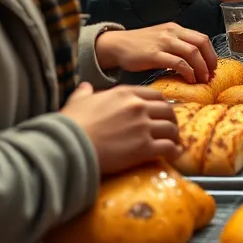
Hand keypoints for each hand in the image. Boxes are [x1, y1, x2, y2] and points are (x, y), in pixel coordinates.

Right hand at [61, 83, 179, 175]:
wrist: (68, 147)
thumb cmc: (71, 125)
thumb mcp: (78, 102)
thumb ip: (85, 93)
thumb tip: (85, 87)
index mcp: (126, 93)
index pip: (155, 95)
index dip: (162, 104)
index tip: (162, 112)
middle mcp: (138, 107)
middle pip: (167, 110)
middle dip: (171, 119)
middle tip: (171, 128)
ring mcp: (143, 126)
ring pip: (170, 128)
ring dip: (174, 136)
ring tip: (174, 143)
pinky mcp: (143, 147)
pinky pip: (167, 147)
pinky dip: (174, 151)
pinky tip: (174, 155)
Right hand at [94, 23, 216, 82]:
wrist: (116, 45)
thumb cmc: (139, 45)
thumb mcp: (161, 39)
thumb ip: (176, 46)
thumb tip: (195, 62)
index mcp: (175, 28)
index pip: (202, 38)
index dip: (211, 53)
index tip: (213, 67)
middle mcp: (172, 32)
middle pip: (201, 43)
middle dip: (209, 60)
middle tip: (211, 75)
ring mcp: (163, 42)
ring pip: (191, 52)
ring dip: (201, 68)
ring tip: (202, 80)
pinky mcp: (153, 54)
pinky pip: (177, 62)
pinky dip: (187, 71)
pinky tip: (189, 80)